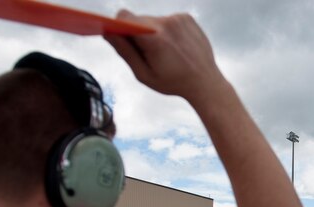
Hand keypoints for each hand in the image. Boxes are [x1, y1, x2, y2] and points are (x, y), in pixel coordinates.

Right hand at [104, 11, 224, 99]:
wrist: (205, 82)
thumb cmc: (173, 82)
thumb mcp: (144, 74)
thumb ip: (125, 52)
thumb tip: (108, 32)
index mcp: (154, 39)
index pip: (124, 17)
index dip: (118, 26)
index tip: (119, 36)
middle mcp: (166, 23)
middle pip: (138, 19)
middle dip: (138, 33)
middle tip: (149, 53)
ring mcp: (178, 18)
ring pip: (153, 20)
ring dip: (153, 32)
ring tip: (166, 51)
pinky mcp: (186, 17)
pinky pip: (167, 19)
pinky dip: (167, 30)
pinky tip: (176, 46)